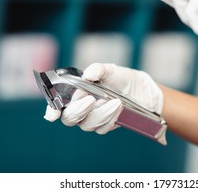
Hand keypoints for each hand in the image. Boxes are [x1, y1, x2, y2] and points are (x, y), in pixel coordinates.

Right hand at [44, 63, 162, 133]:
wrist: (145, 92)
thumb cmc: (124, 79)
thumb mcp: (112, 70)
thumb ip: (99, 70)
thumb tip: (88, 74)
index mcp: (76, 91)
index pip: (58, 102)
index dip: (52, 109)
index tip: (52, 114)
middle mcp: (82, 106)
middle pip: (69, 118)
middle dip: (78, 111)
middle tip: (90, 100)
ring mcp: (93, 117)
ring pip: (87, 124)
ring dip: (101, 114)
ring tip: (116, 101)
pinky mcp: (106, 125)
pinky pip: (103, 128)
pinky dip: (111, 118)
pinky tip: (120, 107)